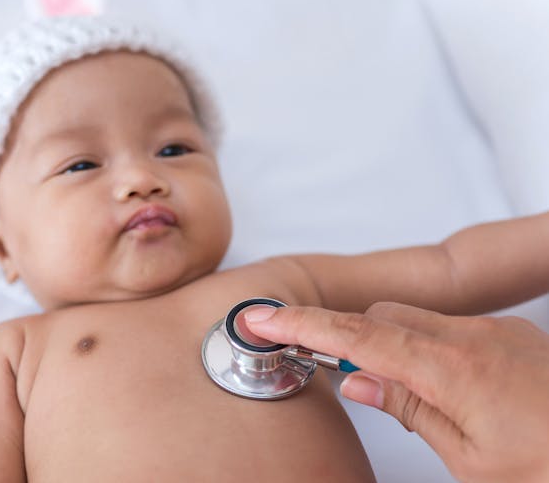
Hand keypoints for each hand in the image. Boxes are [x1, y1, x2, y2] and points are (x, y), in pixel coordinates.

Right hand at [245, 302, 548, 482]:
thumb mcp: (471, 462)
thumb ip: (408, 409)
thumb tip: (358, 380)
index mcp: (456, 369)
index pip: (358, 336)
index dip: (304, 326)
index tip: (263, 321)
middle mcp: (476, 336)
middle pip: (383, 315)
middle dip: (347, 336)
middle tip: (326, 371)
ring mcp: (499, 333)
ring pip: (415, 320)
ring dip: (387, 345)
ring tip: (390, 392)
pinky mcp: (514, 337)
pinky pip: (447, 328)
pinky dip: (423, 348)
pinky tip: (433, 387)